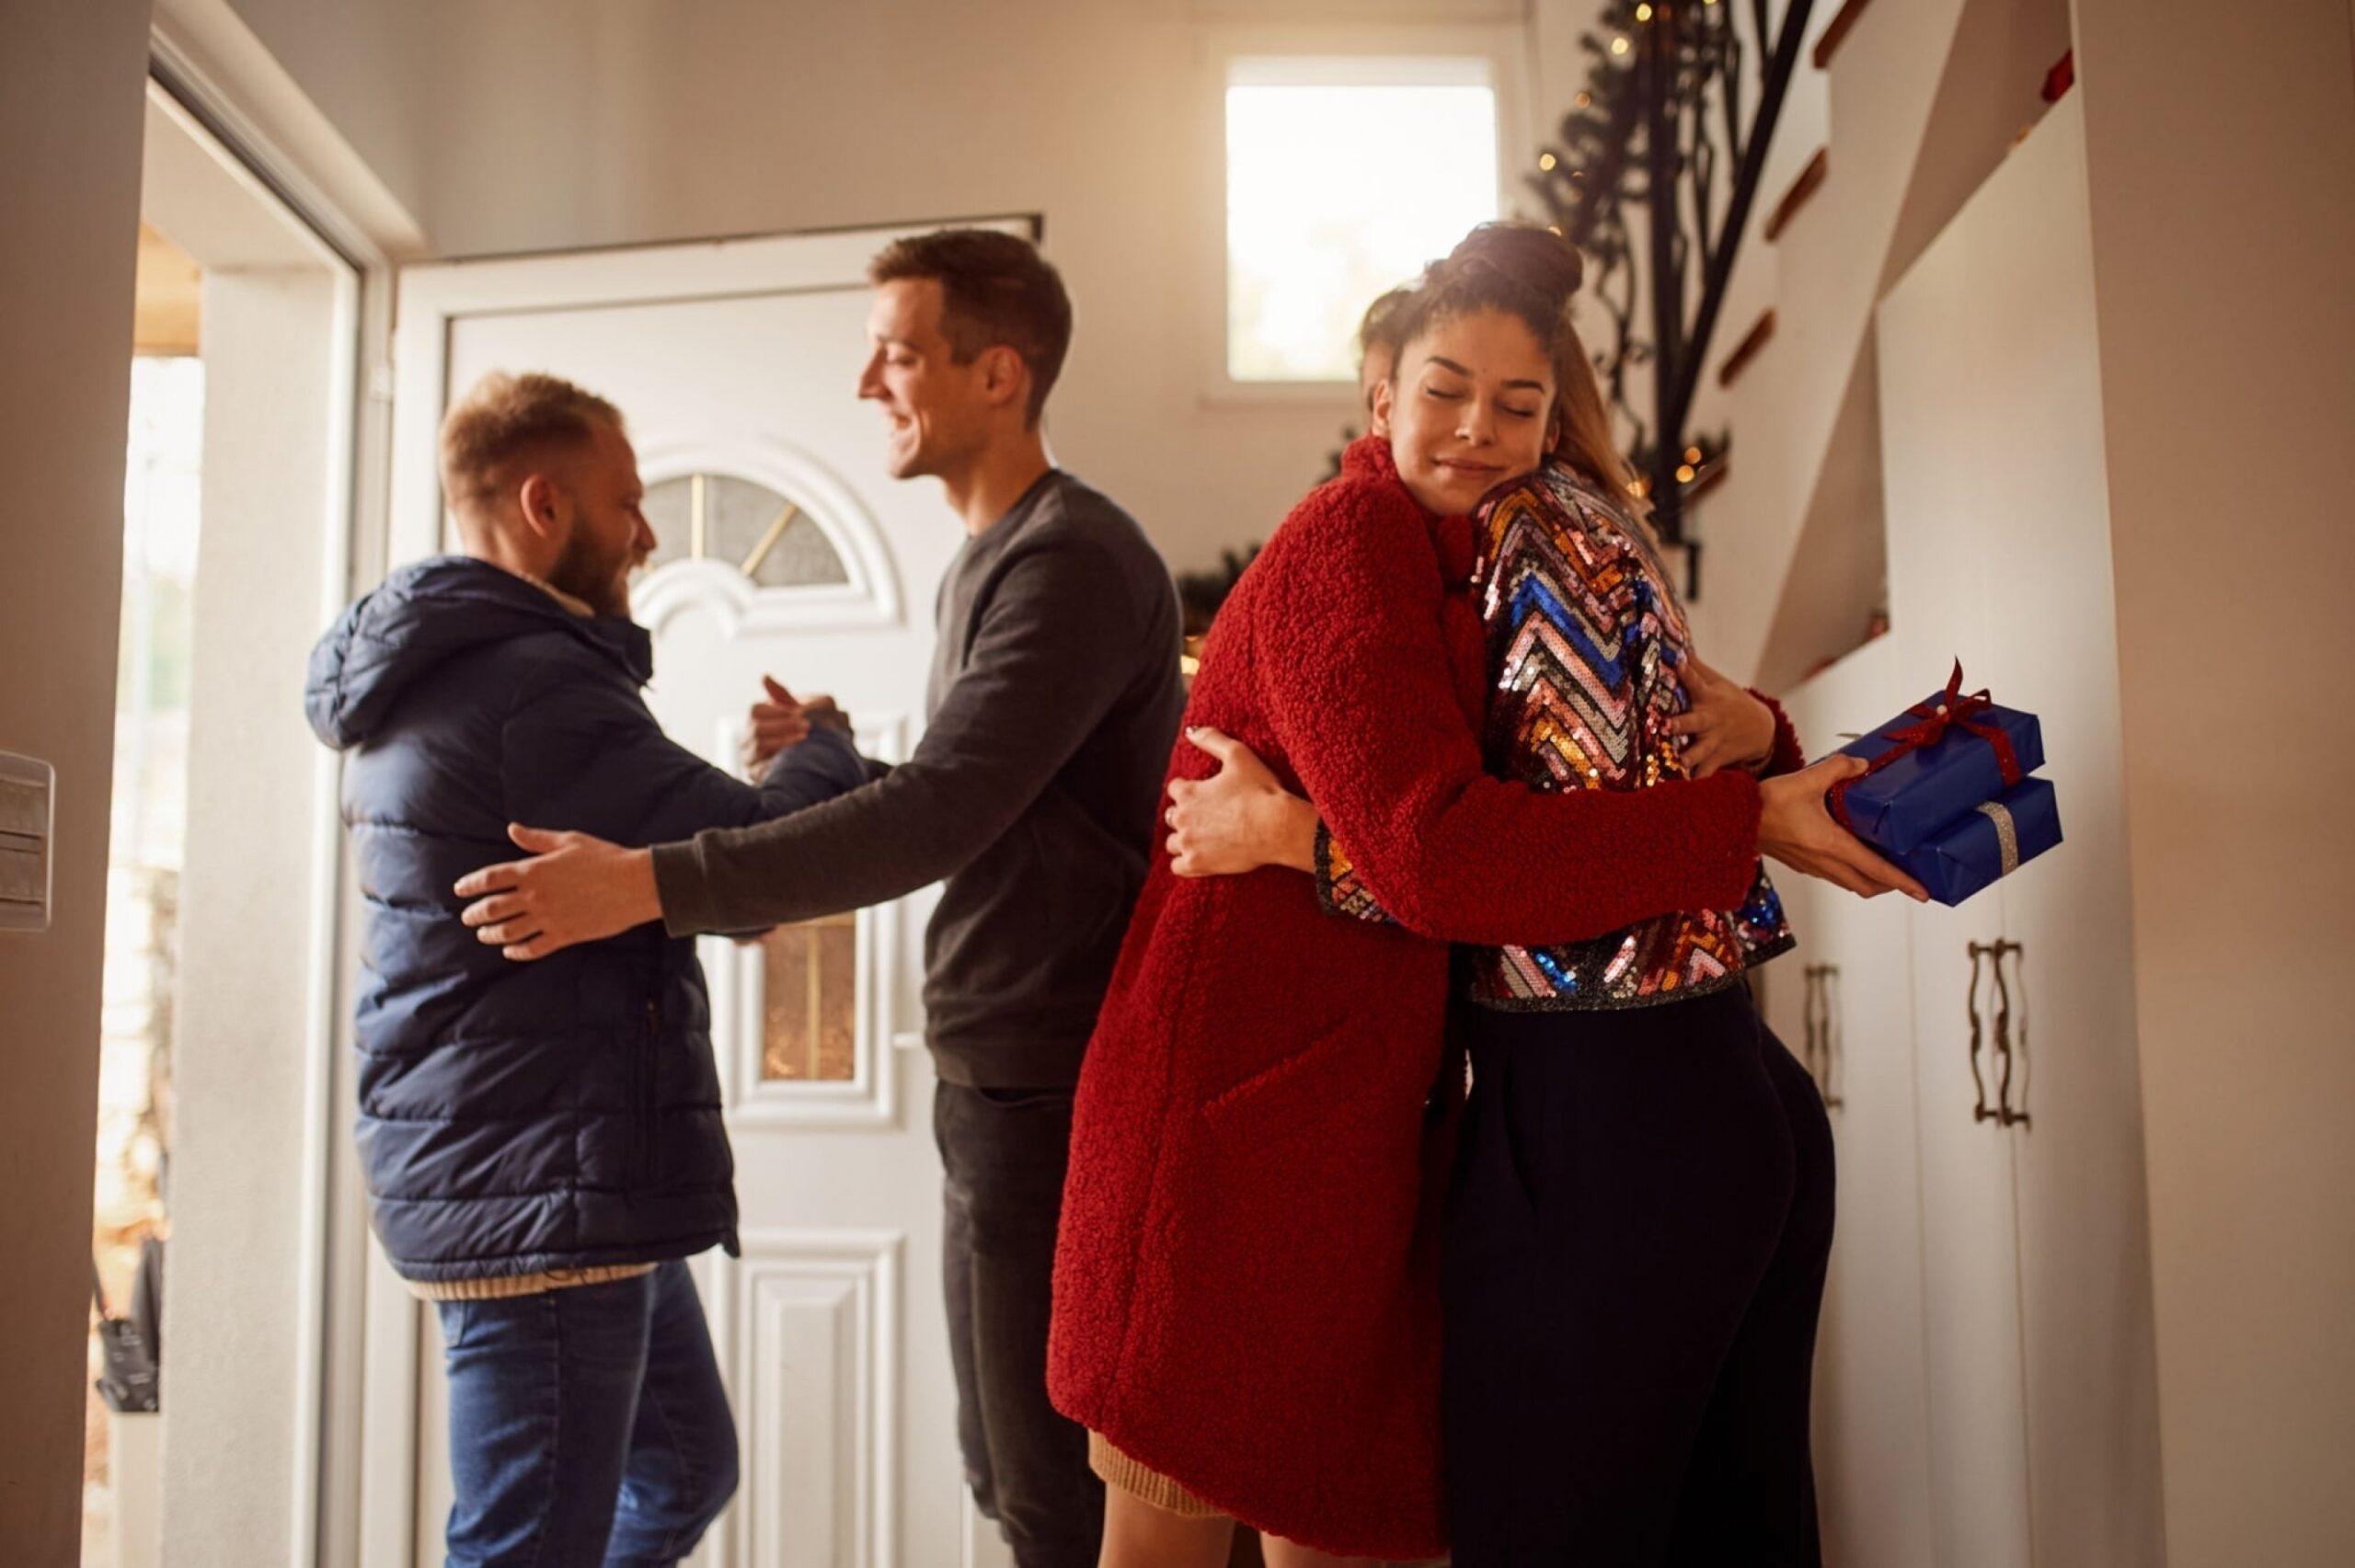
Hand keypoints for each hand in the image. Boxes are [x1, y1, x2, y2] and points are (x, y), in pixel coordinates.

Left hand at [453, 825, 661, 959]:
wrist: (635, 884)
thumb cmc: (604, 857)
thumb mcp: (569, 841)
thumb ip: (536, 839)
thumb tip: (512, 829)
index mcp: (534, 870)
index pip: (489, 878)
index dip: (469, 884)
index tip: (459, 890)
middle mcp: (536, 896)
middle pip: (492, 908)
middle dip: (474, 914)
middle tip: (468, 917)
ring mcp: (549, 918)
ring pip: (508, 932)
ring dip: (490, 934)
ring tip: (484, 935)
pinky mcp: (564, 935)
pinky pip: (533, 948)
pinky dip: (517, 952)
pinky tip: (510, 950)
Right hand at [741, 675, 842, 773]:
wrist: (807, 765)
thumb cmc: (797, 733)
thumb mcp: (791, 714)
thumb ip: (780, 696)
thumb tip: (764, 676)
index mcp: (754, 722)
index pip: (756, 711)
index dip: (778, 711)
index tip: (799, 713)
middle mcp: (747, 740)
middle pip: (756, 728)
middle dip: (783, 726)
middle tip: (807, 726)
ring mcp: (750, 759)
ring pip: (758, 746)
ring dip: (784, 741)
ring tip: (805, 738)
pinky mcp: (756, 775)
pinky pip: (761, 767)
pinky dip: (779, 759)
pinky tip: (796, 756)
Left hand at [1165, 726, 1317, 875]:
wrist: (1278, 827)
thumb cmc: (1261, 790)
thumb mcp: (1238, 755)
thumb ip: (1212, 739)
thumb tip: (1191, 731)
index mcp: (1188, 792)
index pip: (1175, 789)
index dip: (1190, 789)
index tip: (1205, 793)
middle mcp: (1182, 818)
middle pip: (1172, 816)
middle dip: (1185, 815)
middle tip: (1208, 817)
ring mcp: (1188, 843)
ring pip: (1173, 842)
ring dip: (1184, 839)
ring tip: (1204, 838)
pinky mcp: (1197, 864)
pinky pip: (1177, 867)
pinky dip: (1184, 863)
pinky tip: (1199, 858)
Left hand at [1666, 654, 1777, 777]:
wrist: (1761, 728)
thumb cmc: (1731, 701)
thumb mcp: (1717, 682)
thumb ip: (1696, 668)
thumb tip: (1676, 646)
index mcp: (1708, 698)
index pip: (1696, 682)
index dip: (1686, 673)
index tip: (1676, 663)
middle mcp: (1710, 720)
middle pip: (1694, 721)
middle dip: (1680, 723)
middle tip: (1666, 724)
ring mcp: (1714, 742)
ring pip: (1700, 751)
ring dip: (1689, 757)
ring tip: (1678, 762)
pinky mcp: (1717, 759)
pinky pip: (1706, 773)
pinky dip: (1697, 781)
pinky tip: (1684, 789)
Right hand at [1758, 756, 1930, 901]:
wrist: (1732, 819)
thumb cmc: (1767, 803)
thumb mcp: (1806, 779)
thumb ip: (1838, 769)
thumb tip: (1861, 764)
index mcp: (1832, 845)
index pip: (1877, 870)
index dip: (1903, 882)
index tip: (1923, 893)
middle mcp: (1824, 863)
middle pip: (1867, 885)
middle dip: (1890, 884)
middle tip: (1907, 876)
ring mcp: (1811, 867)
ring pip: (1850, 883)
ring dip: (1869, 880)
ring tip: (1882, 867)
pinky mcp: (1800, 864)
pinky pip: (1833, 876)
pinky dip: (1849, 873)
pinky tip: (1849, 855)